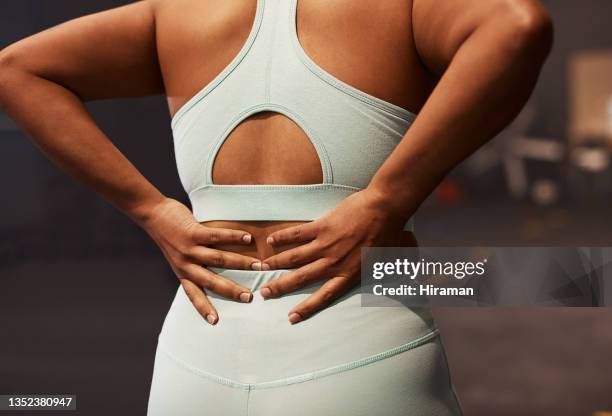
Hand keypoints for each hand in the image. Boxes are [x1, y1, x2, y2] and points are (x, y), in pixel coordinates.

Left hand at [139, 198, 260, 324]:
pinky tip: (248, 239)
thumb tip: (218, 270)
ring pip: (219, 260)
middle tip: (249, 297)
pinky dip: (234, 238)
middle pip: (211, 282)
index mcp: (182, 272)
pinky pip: (217, 237)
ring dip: (240, 263)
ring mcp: (189, 249)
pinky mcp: (192, 233)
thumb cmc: (169, 235)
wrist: (152, 215)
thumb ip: (194, 264)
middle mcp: (185, 264)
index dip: (204, 308)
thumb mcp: (178, 256)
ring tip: (258, 266)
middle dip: (232, 290)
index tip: (215, 322)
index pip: (193, 294)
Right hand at [259, 189, 416, 323]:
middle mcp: (334, 262)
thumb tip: (400, 285)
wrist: (385, 208)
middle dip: (281, 287)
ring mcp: (326, 244)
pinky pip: (298, 234)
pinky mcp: (322, 226)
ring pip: (295, 257)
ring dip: (277, 263)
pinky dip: (283, 238)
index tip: (291, 317)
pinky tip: (271, 241)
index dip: (307, 308)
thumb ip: (383, 274)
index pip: (324, 295)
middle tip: (264, 293)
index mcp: (349, 273)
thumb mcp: (388, 262)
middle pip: (301, 278)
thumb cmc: (391, 232)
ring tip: (262, 268)